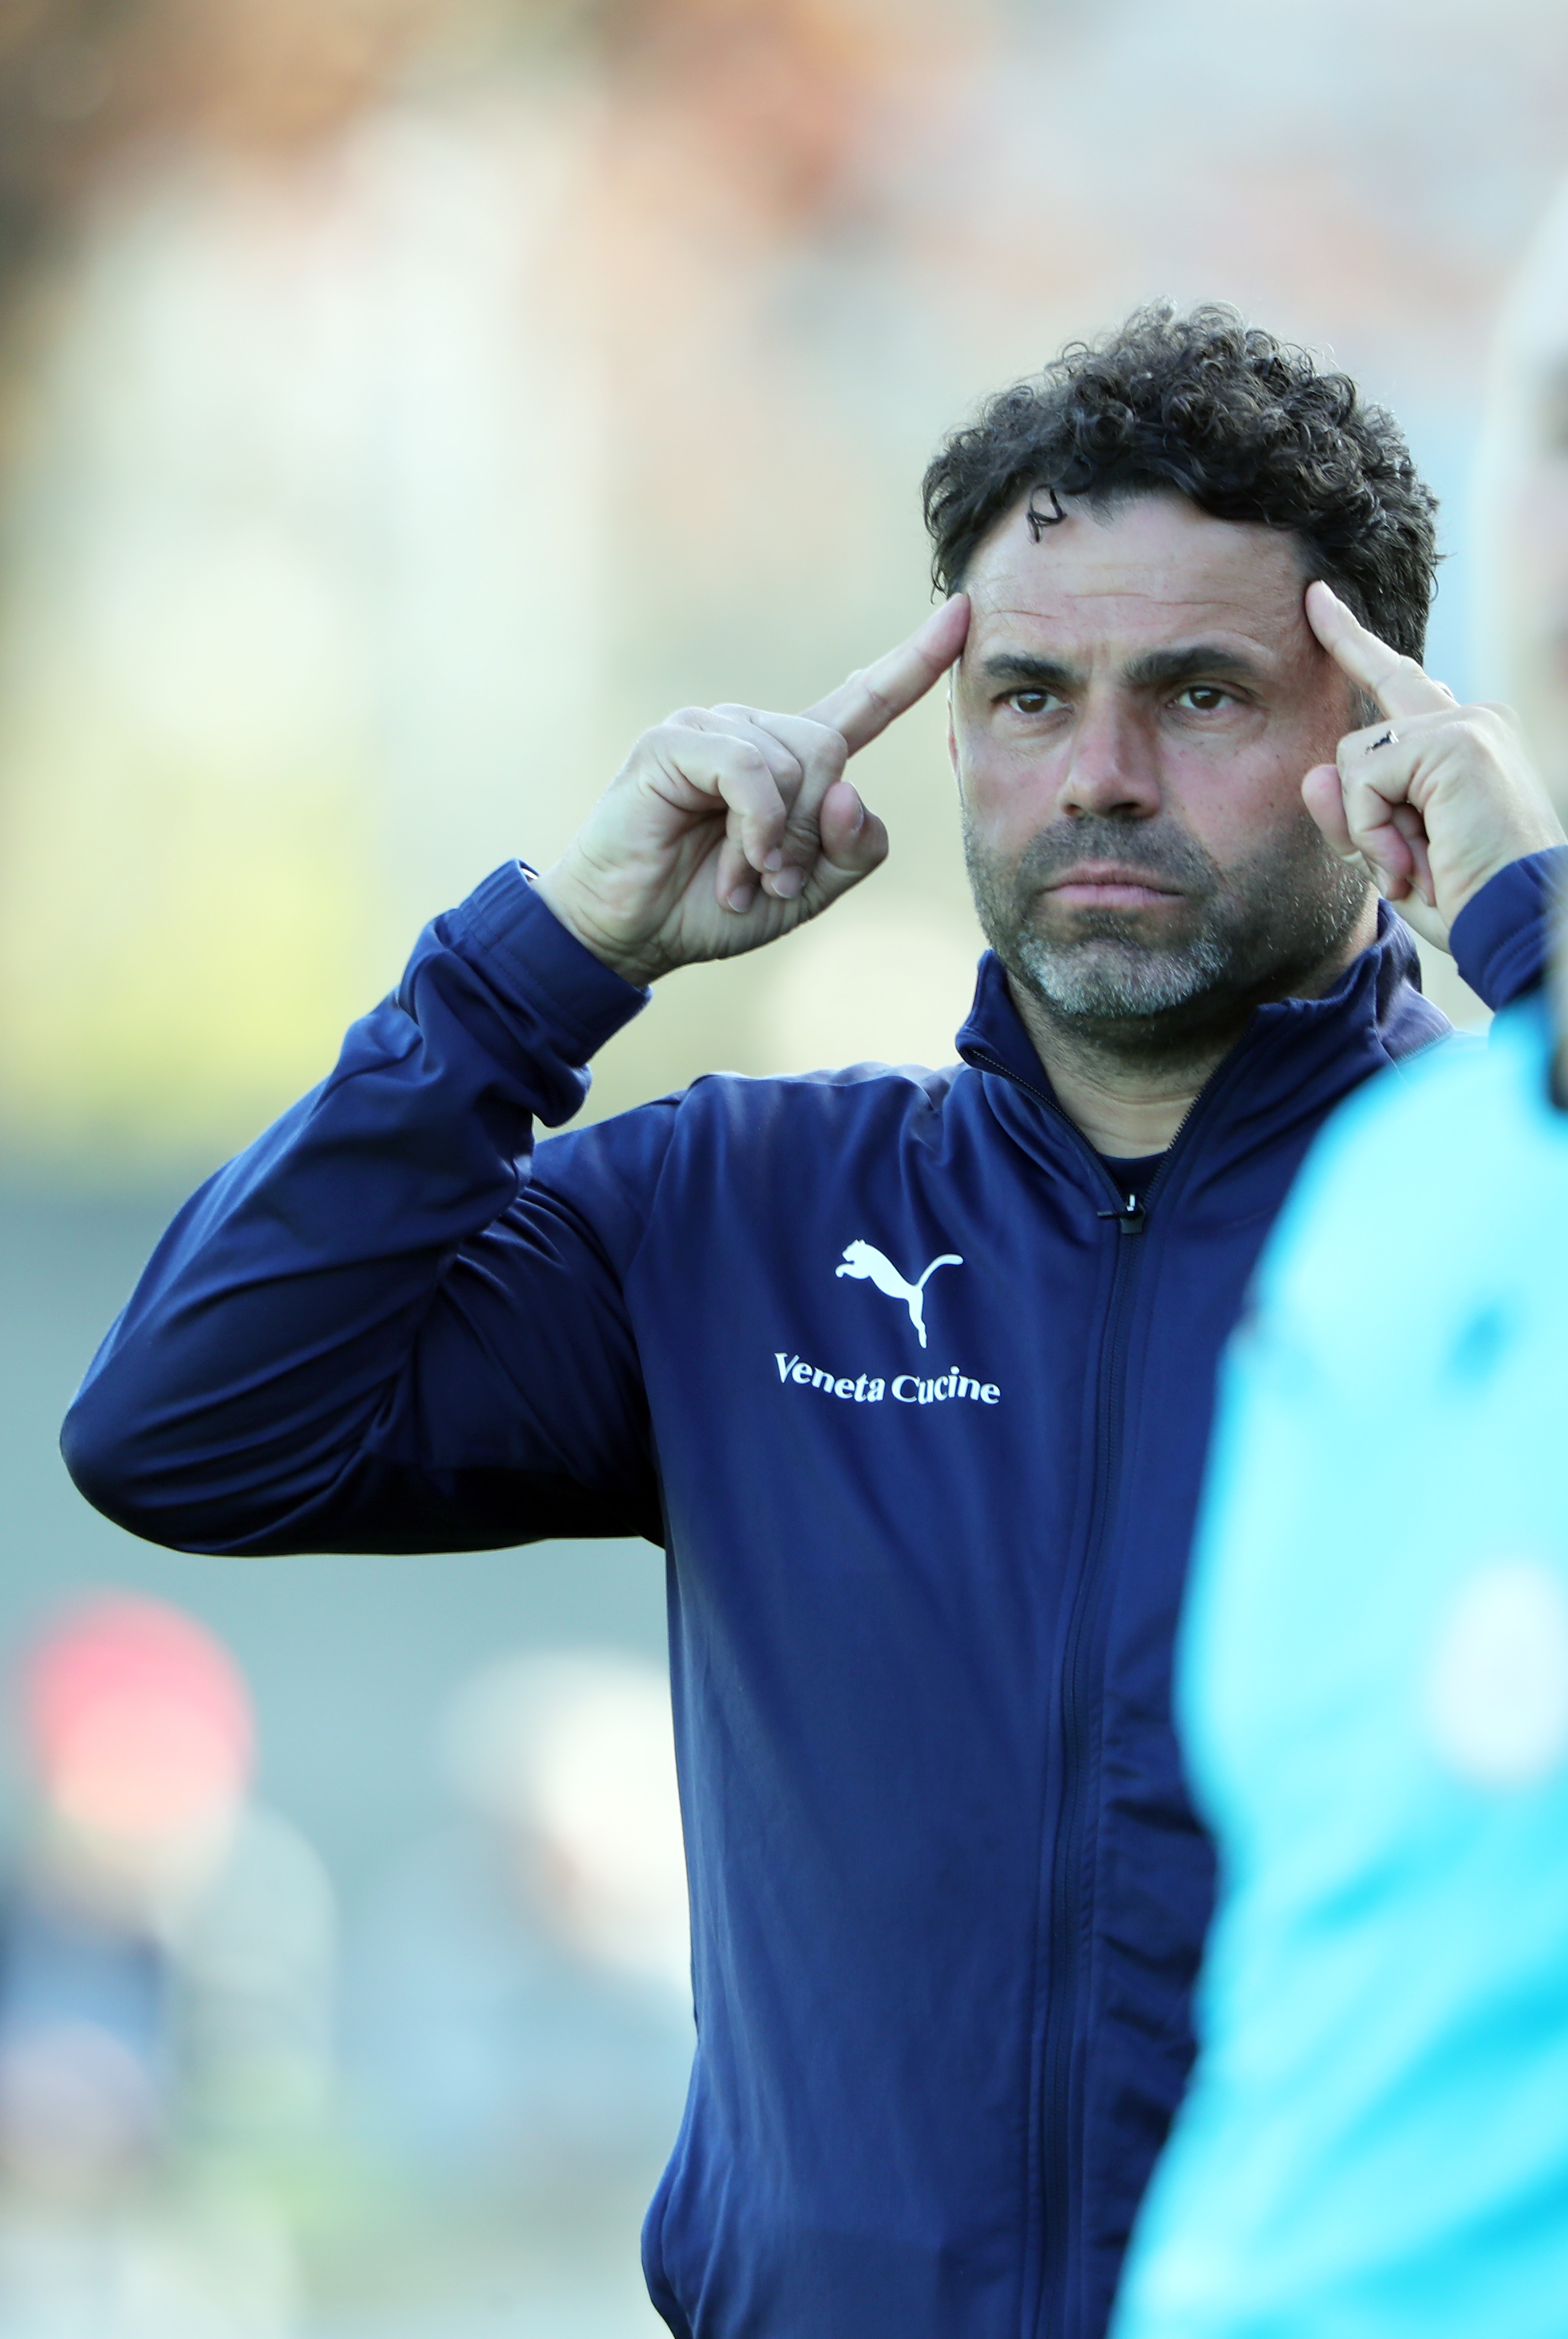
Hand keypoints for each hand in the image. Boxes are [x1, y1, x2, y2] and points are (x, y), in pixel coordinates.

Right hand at [535, 597, 970, 984]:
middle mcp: (758, 732)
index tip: (964, 615)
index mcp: (794, 762)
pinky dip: (757, 824)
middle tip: (775, 880)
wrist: (629, 930)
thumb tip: (852, 792)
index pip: (865, 701)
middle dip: (814, 831)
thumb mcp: (807, 893)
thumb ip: (852, 850)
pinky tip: (741, 864)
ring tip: (742, 878)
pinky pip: (751, 768)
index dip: (914, 662)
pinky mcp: (676, 740)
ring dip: (777, 841)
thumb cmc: (709, 907)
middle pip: (833, 751)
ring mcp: (714, 727)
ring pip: (796, 763)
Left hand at [1302, 581, 1564, 951]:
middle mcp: (1469, 718)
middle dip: (1359, 800)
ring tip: (1417, 863)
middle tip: (1400, 840)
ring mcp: (1465, 723)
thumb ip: (1351, 817)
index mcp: (1462, 740)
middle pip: (1362, 728)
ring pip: (1353, 760)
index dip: (1350, 640)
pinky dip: (1374, 830)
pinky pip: (1365, 780)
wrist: (1518, 924)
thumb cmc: (1467, 899)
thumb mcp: (1392, 858)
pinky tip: (1414, 858)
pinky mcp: (1456, 741)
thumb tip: (1312, 773)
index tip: (1316, 599)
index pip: (1396, 679)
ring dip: (1368, 827)